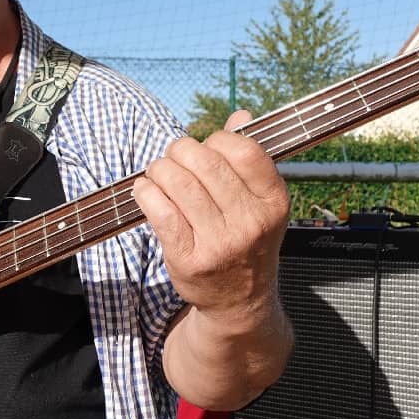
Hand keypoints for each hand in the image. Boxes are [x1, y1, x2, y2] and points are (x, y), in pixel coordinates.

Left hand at [132, 110, 288, 319]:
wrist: (239, 302)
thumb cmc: (246, 241)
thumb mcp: (260, 203)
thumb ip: (250, 159)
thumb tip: (240, 116)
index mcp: (273, 202)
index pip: (244, 149)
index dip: (217, 139)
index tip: (207, 149)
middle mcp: (251, 223)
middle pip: (205, 162)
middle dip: (180, 151)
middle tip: (174, 158)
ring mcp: (220, 243)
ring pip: (178, 182)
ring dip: (159, 170)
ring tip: (159, 174)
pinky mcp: (189, 258)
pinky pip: (159, 211)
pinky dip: (146, 193)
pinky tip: (146, 191)